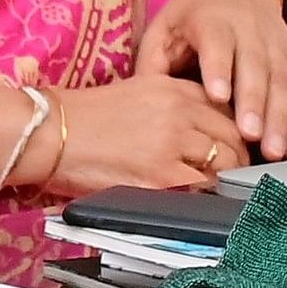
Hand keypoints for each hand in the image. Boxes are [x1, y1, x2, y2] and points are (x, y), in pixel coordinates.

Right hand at [35, 76, 251, 196]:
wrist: (48, 134)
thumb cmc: (83, 118)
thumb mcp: (134, 93)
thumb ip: (171, 106)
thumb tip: (199, 133)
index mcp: (172, 87)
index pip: (226, 108)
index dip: (234, 131)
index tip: (232, 147)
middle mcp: (178, 110)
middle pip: (233, 135)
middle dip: (238, 157)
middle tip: (232, 174)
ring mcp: (172, 143)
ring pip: (225, 162)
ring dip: (226, 178)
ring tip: (218, 190)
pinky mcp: (161, 175)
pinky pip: (203, 187)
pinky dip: (207, 195)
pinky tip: (200, 200)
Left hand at [139, 0, 286, 156]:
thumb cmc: (192, 13)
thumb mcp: (164, 27)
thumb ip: (153, 62)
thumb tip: (145, 99)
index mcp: (212, 22)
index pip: (217, 46)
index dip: (219, 70)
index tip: (218, 97)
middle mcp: (249, 30)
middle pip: (255, 68)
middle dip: (255, 103)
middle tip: (251, 136)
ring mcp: (275, 43)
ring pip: (282, 81)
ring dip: (281, 118)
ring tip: (276, 151)